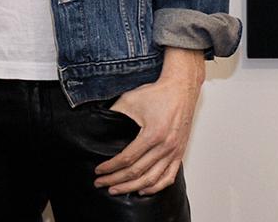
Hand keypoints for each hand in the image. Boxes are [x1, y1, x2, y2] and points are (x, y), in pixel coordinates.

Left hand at [92, 46, 203, 196]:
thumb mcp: (130, 100)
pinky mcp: (180, 153)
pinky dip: (155, 187)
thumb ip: (113, 114)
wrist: (181, 88)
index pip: (127, 159)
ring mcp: (174, 152)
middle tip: (101, 183)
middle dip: (116, 180)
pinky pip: (168, 177)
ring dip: (132, 187)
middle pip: (137, 172)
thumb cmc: (157, 93)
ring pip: (152, 180)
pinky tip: (142, 189)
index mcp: (153, 134)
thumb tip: (96, 126)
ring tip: (117, 190)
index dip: (110, 168)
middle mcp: (165, 146)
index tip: (99, 171)